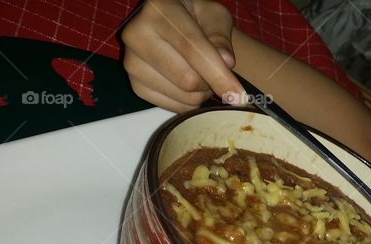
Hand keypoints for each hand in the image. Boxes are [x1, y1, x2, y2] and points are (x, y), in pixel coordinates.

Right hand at [121, 0, 242, 110]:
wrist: (174, 24)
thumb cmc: (196, 17)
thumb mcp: (214, 16)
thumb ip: (222, 38)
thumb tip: (226, 62)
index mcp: (159, 10)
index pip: (193, 48)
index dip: (219, 74)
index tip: (239, 96)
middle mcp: (137, 34)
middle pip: (187, 79)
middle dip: (212, 84)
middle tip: (217, 73)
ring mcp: (131, 61)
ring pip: (182, 96)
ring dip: (202, 93)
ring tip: (202, 75)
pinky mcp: (134, 84)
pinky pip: (172, 106)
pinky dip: (188, 102)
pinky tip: (189, 85)